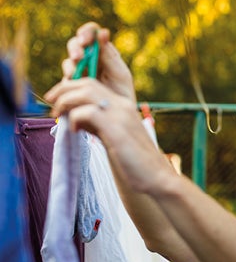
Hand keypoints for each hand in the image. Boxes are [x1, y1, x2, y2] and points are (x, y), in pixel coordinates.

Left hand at [44, 78, 169, 193]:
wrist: (158, 178)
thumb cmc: (136, 163)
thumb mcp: (114, 138)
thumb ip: (98, 125)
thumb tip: (76, 118)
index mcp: (123, 106)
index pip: (93, 84)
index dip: (71, 89)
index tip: (58, 102)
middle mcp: (122, 106)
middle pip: (87, 83)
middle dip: (63, 90)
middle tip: (50, 104)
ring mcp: (120, 115)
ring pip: (86, 92)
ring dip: (65, 100)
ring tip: (57, 114)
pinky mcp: (116, 129)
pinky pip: (87, 112)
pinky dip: (75, 118)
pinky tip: (74, 131)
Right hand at [63, 22, 135, 101]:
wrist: (117, 118)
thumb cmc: (123, 94)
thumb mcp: (120, 74)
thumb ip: (109, 55)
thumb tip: (103, 32)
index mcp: (104, 53)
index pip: (92, 34)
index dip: (87, 32)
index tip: (86, 39)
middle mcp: (89, 60)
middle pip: (76, 45)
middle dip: (75, 48)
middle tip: (79, 57)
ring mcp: (79, 72)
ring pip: (69, 61)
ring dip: (71, 65)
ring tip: (75, 74)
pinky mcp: (72, 86)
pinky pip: (66, 80)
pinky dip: (68, 80)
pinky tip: (72, 84)